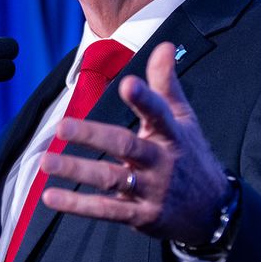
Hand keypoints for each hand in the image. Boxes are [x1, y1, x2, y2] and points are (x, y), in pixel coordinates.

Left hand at [39, 42, 230, 243]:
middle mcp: (161, 162)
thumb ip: (166, 83)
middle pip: (125, 146)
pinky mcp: (140, 216)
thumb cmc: (189, 155)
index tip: (128, 83)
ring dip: (77, 171)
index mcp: (172, 134)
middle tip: (61, 128)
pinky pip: (106, 210)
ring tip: (46, 162)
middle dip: (93, 137)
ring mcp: (151, 191)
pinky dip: (77, 205)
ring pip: (110, 179)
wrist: (213, 212)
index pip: (159, 113)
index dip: (145, 98)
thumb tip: (163, 45)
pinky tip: (50, 197)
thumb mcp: (184, 119)